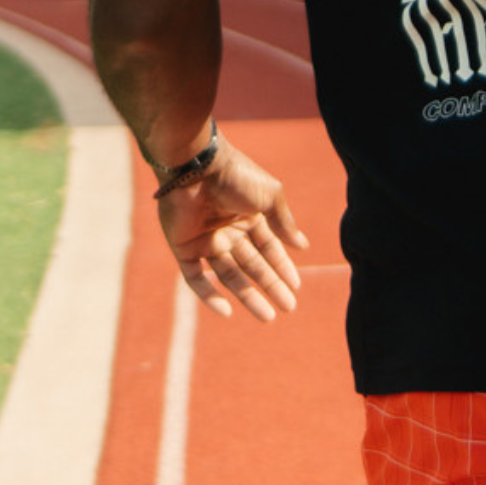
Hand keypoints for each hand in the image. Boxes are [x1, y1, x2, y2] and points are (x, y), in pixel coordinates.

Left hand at [156, 137, 308, 321]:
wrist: (197, 167)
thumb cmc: (237, 176)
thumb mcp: (271, 196)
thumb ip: (285, 222)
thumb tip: (302, 246)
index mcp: (249, 216)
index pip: (269, 247)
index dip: (283, 267)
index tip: (296, 288)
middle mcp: (228, 230)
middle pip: (253, 265)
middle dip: (271, 286)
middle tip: (288, 308)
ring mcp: (205, 240)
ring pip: (229, 276)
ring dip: (248, 296)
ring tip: (267, 317)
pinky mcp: (183, 248)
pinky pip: (195, 278)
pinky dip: (208, 295)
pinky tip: (227, 312)